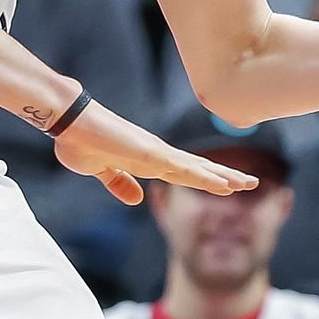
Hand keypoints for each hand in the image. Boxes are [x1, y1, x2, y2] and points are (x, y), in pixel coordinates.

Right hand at [52, 102, 258, 205]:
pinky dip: (204, 177)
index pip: (183, 172)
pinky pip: (182, 169)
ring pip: (196, 168)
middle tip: (251, 182)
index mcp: (145, 159)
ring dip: (222, 176)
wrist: (67, 121)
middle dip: (224, 176)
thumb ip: (119, 182)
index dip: (205, 178)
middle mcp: (156, 154)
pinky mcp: (148, 153)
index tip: (226, 184)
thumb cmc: (79, 141)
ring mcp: (154, 152)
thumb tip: (136, 197)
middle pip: (197, 168)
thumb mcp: (100, 170)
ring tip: (247, 183)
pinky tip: (222, 183)